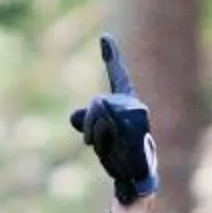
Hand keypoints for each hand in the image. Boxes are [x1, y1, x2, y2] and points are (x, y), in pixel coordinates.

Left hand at [67, 33, 159, 205]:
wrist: (134, 176)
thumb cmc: (117, 155)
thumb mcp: (98, 136)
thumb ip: (87, 121)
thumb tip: (75, 116)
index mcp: (125, 102)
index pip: (118, 75)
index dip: (112, 56)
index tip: (105, 37)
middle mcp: (132, 102)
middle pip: (95, 102)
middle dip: (88, 125)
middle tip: (95, 144)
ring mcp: (136, 110)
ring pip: (98, 110)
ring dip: (94, 134)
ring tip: (108, 147)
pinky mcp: (137, 120)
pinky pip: (107, 120)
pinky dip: (103, 137)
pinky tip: (115, 147)